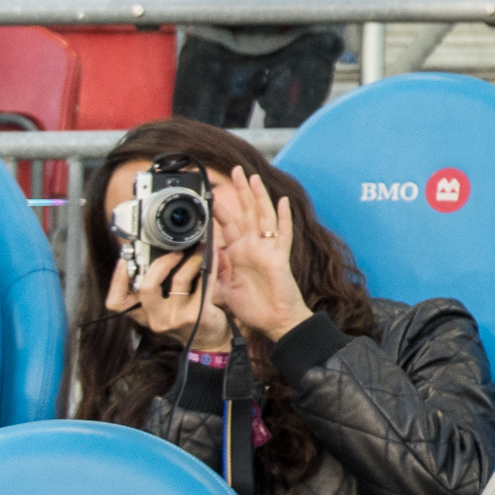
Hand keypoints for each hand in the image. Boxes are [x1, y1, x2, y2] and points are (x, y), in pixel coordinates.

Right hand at [104, 243, 232, 352]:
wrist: (209, 341)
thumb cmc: (185, 317)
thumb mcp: (164, 307)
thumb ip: (156, 288)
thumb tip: (156, 251)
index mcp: (143, 315)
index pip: (116, 302)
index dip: (116, 279)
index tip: (123, 260)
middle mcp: (155, 318)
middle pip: (147, 287)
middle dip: (161, 262)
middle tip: (175, 251)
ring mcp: (175, 318)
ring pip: (179, 280)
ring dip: (190, 259)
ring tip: (199, 250)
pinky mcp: (196, 315)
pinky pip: (203, 283)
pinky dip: (208, 265)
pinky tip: (211, 256)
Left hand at [207, 170, 312, 344]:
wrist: (275, 322)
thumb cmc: (253, 309)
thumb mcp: (225, 289)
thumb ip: (220, 269)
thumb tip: (213, 249)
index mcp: (239, 254)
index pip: (228, 225)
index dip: (219, 209)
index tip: (211, 195)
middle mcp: (254, 247)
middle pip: (247, 213)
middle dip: (241, 191)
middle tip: (236, 171)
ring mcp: (268, 250)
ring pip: (263, 217)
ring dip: (259, 197)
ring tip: (253, 178)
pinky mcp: (279, 258)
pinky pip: (282, 235)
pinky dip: (283, 219)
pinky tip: (281, 203)